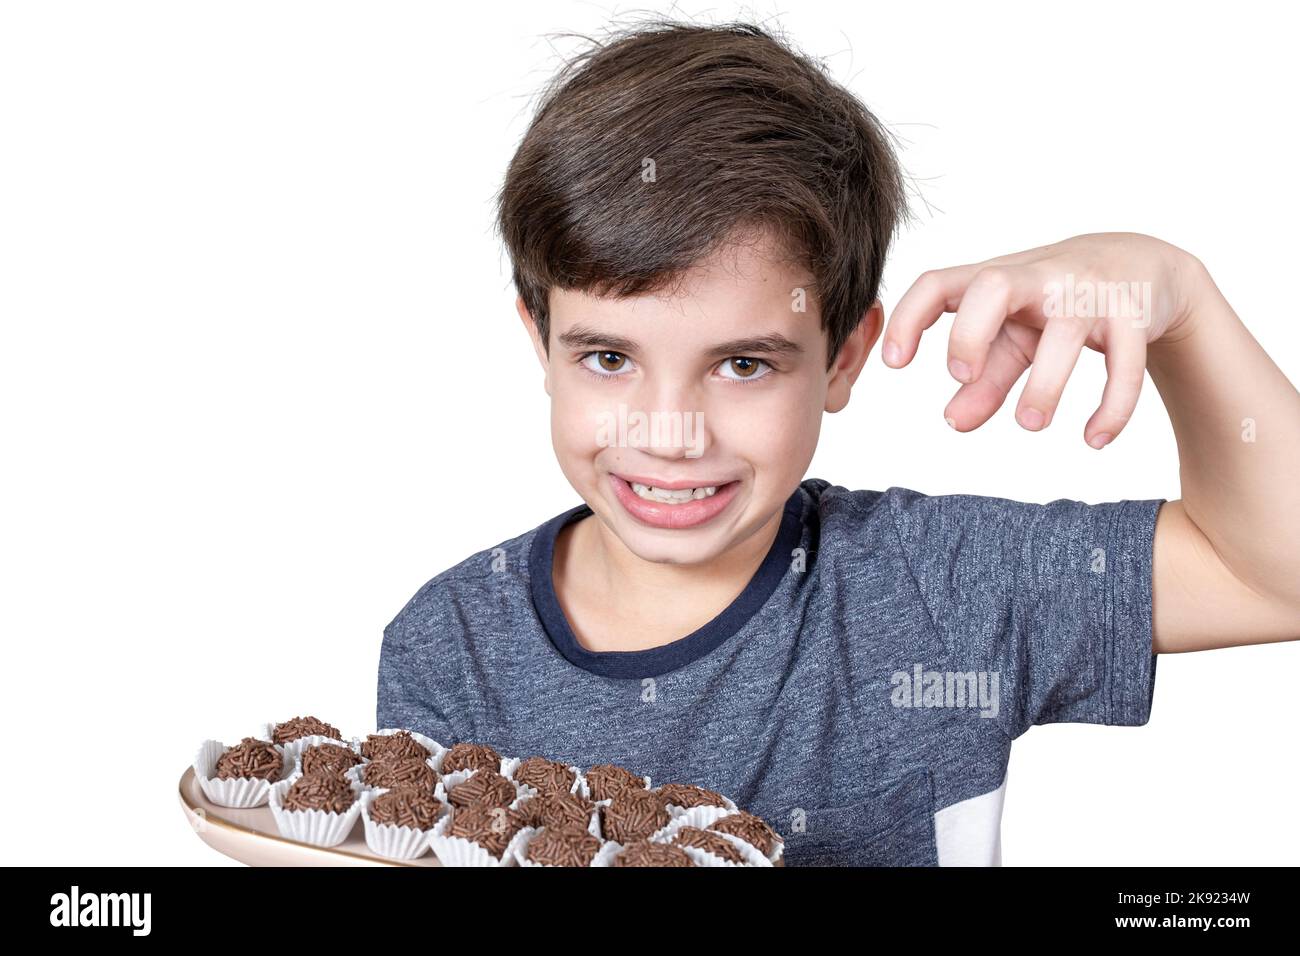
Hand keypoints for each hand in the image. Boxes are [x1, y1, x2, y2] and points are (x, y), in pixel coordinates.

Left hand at [882, 232, 1206, 447]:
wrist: (1140, 265)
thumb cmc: (1054, 304)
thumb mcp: (1013, 337)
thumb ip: (983, 379)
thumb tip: (953, 422)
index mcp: (995, 280)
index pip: (938, 284)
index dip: (909, 318)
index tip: (892, 361)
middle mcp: (1037, 278)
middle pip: (992, 287)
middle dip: (969, 333)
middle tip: (960, 376)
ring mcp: (1087, 293)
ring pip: (1065, 332)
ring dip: (1045, 384)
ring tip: (1029, 424)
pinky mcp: (1132, 315)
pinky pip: (1126, 362)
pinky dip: (1113, 405)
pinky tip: (1094, 439)